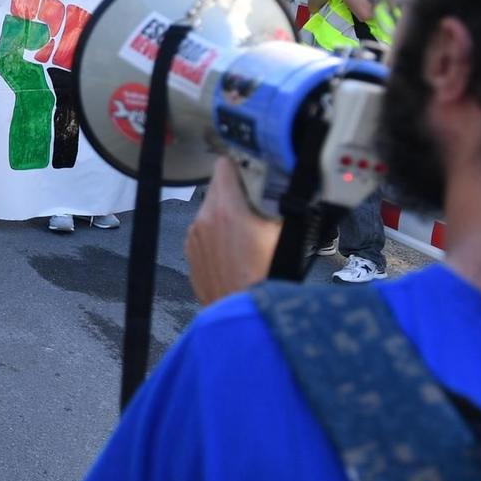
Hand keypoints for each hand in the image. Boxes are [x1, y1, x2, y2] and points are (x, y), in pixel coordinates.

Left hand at [186, 157, 281, 306]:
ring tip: (250, 233)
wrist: (246, 315)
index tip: (254, 169)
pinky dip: (218, 236)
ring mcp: (194, 240)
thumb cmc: (267, 279)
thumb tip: (288, 189)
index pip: (225, 166)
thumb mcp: (285, 234)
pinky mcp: (191, 256)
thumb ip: (282, 205)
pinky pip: (205, 235)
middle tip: (260, 204)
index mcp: (225, 210)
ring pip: (210, 212)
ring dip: (228, 215)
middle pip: (218, 188)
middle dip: (238, 192)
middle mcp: (203, 221)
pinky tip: (237, 251)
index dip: (242, 166)